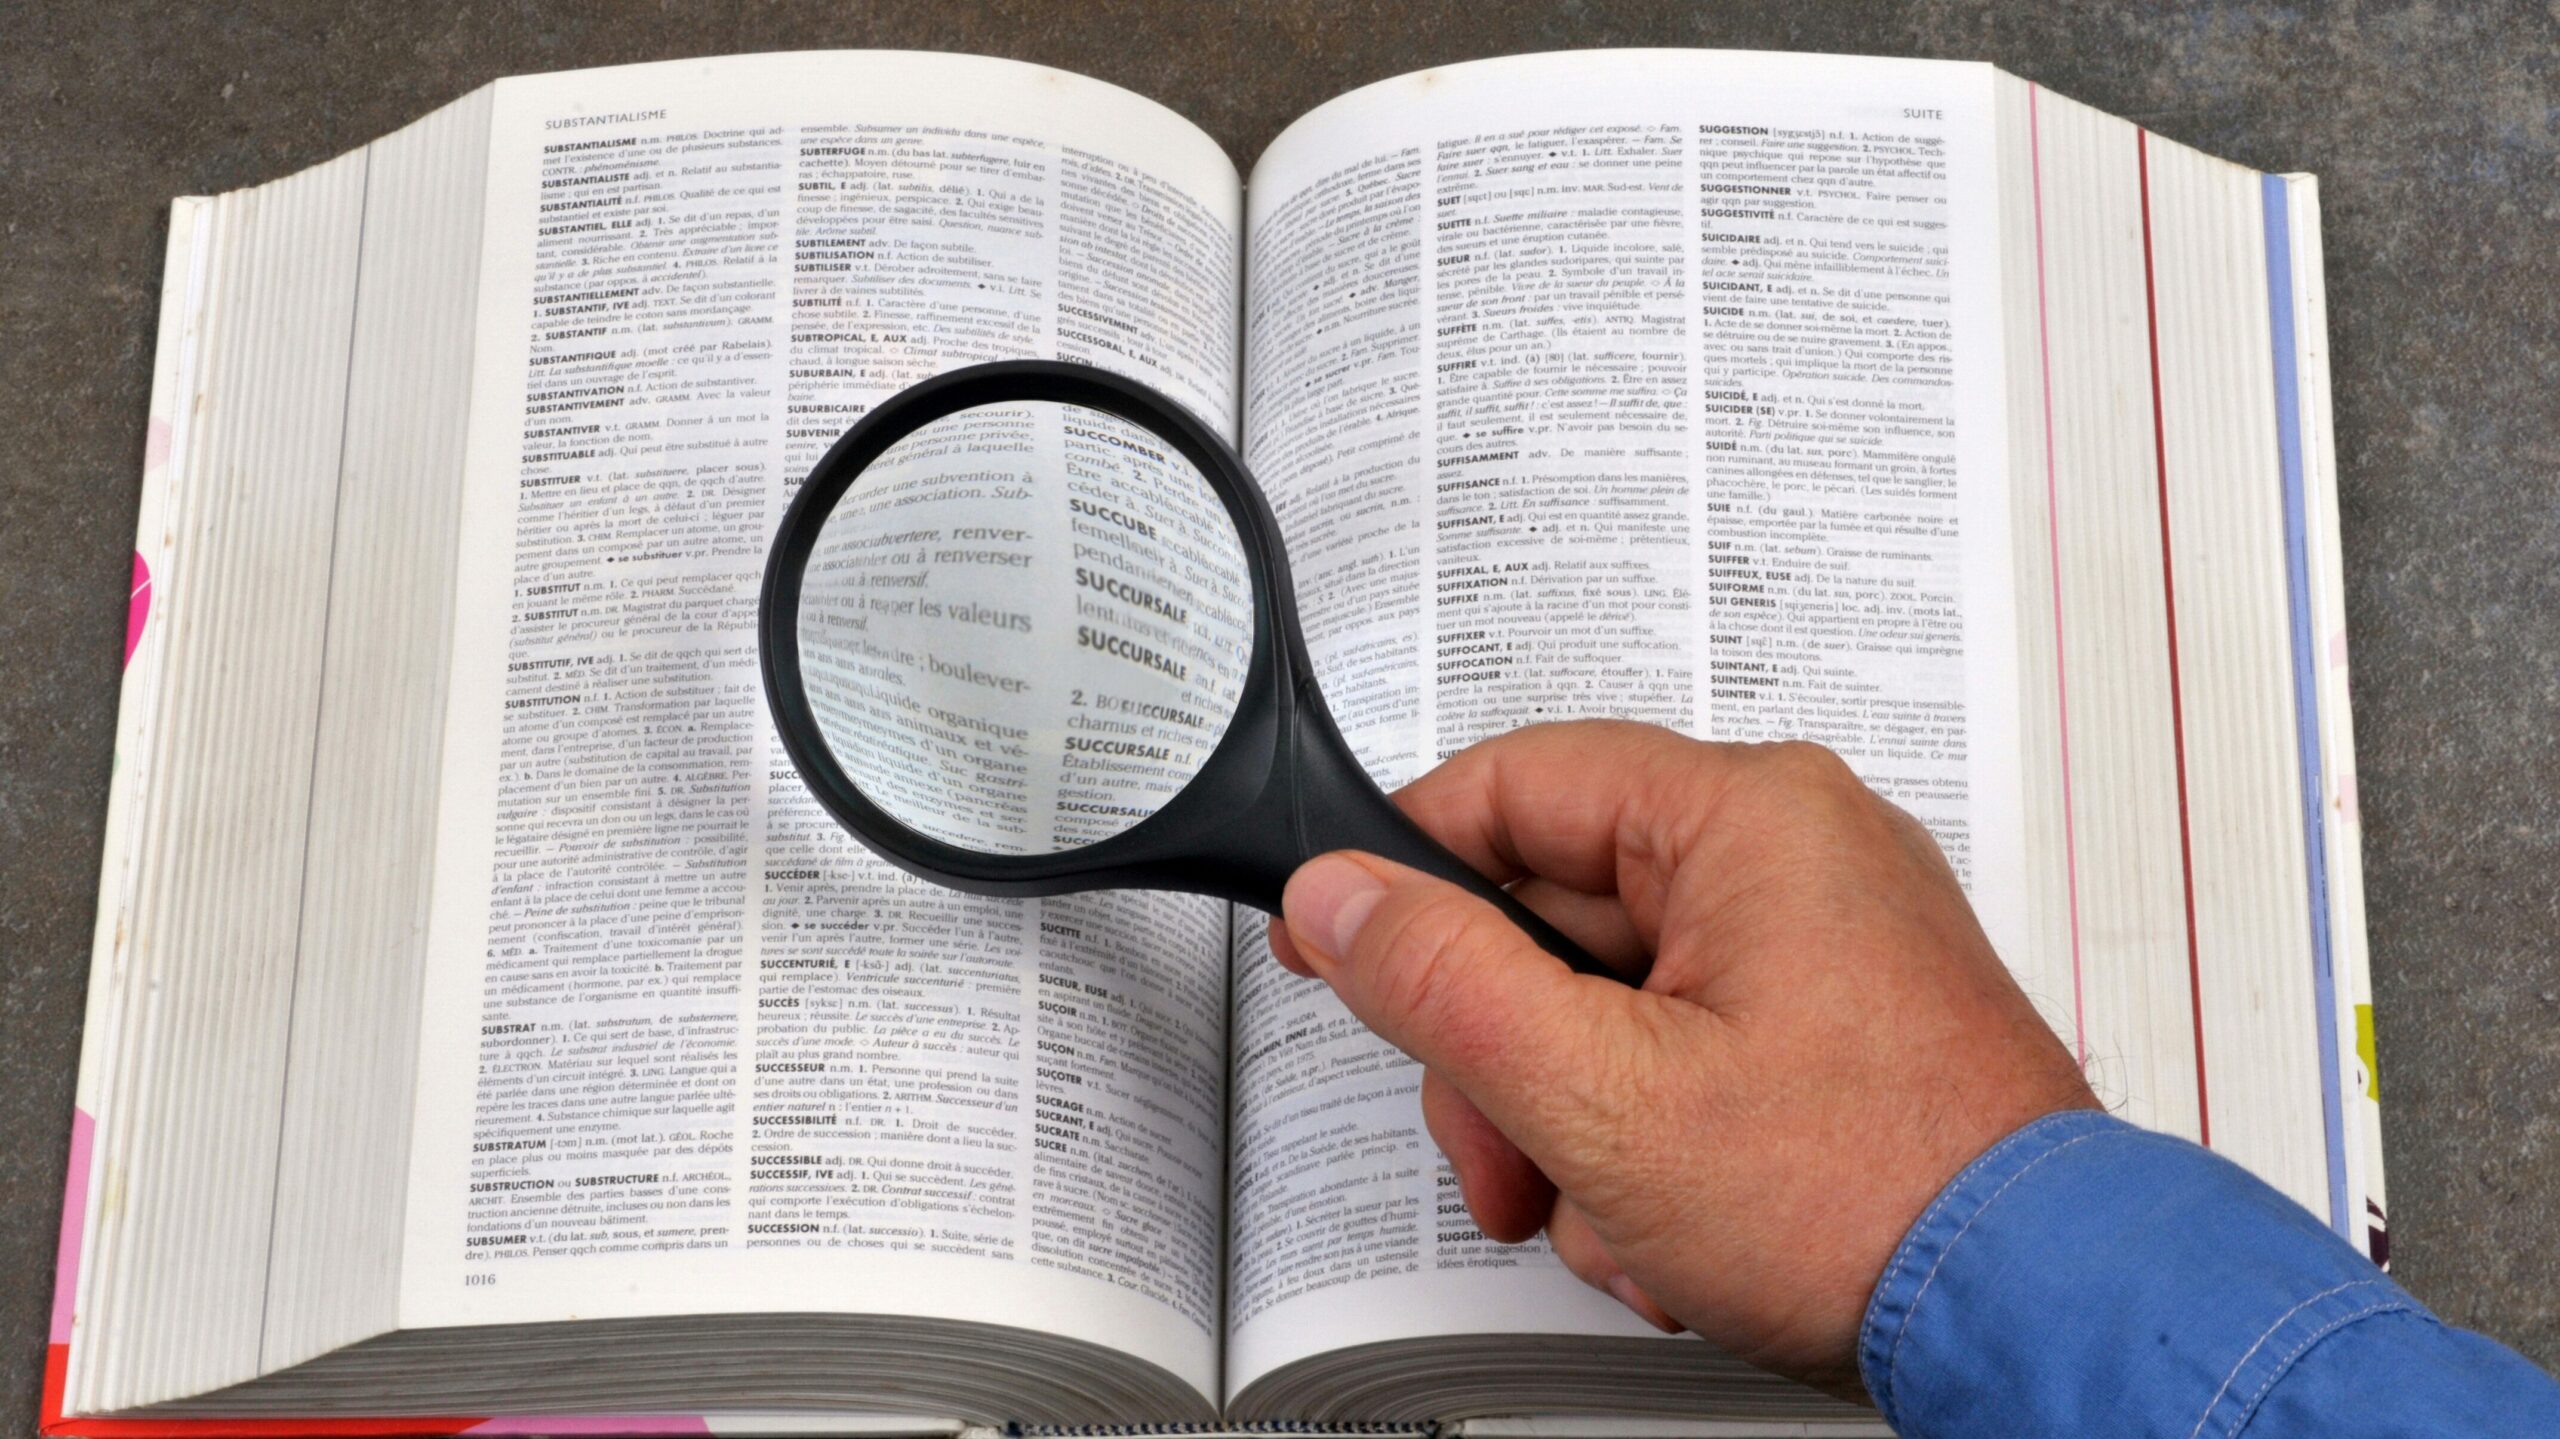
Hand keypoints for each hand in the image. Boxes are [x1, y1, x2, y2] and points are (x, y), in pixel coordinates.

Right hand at [1268, 721, 2096, 1397]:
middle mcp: (1796, 851)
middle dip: (1505, 1062)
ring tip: (1619, 1218)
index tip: (1336, 939)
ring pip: (1611, 1000)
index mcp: (1746, 816)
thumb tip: (1340, 898)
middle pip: (1554, 911)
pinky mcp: (1837, 1022)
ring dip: (1577, 1126)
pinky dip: (1654, 1141)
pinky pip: (1684, 1048)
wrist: (2040, 1313)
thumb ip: (1443, 984)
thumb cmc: (1875, 1196)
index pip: (1512, 784)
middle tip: (1500, 1157)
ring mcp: (1822, 940)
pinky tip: (1679, 1226)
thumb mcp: (1600, 1093)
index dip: (1400, 867)